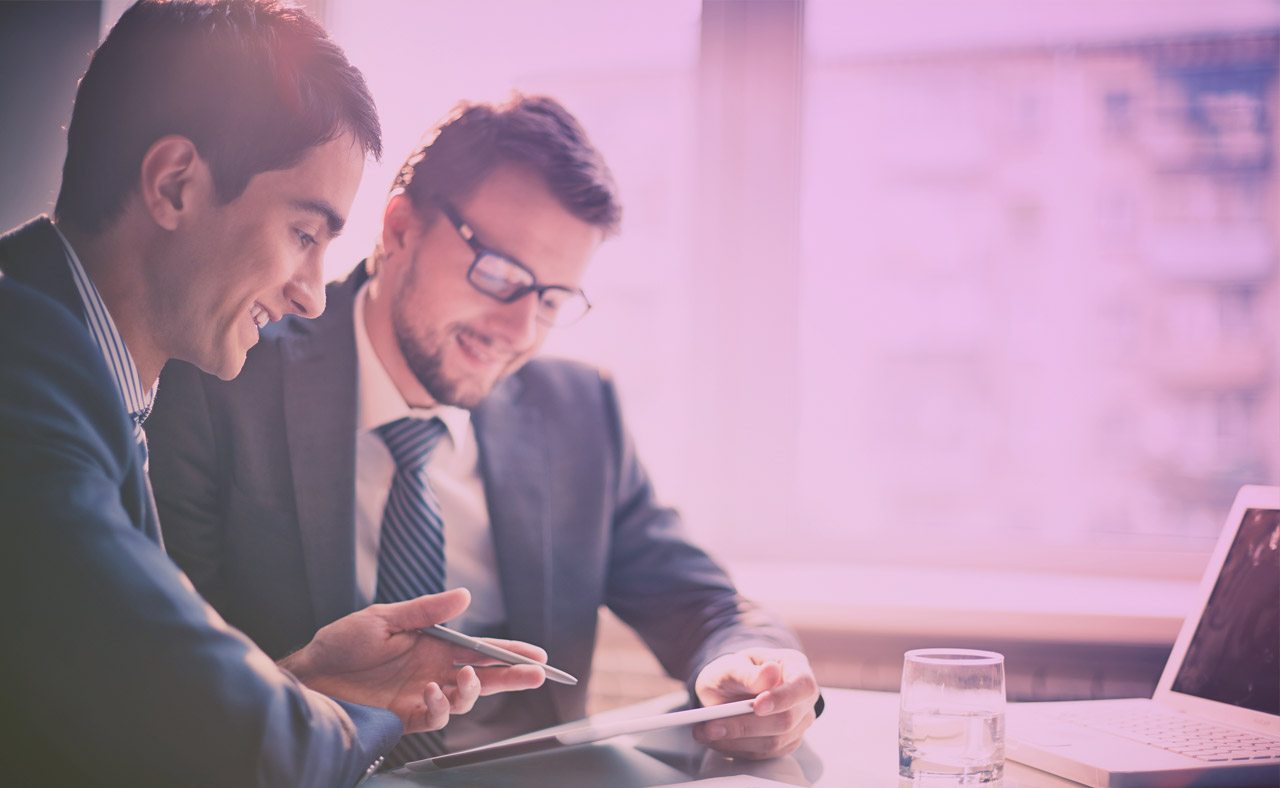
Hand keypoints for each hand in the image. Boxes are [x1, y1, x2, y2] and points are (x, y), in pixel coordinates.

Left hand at [279, 588, 546, 732]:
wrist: (309, 675)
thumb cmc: (342, 643)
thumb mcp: (384, 618)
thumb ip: (426, 611)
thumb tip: (465, 596)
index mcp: (435, 645)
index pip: (481, 649)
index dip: (510, 653)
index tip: (538, 656)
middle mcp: (434, 671)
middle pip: (484, 676)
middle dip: (513, 676)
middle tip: (537, 675)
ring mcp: (422, 695)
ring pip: (465, 699)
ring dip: (474, 689)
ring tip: (468, 676)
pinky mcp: (405, 716)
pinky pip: (435, 716)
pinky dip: (440, 705)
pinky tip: (431, 691)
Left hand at [692, 647, 818, 759]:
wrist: (729, 688)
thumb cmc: (734, 672)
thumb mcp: (731, 664)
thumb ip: (746, 671)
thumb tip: (770, 674)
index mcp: (796, 668)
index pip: (803, 686)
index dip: (783, 698)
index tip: (757, 706)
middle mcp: (803, 699)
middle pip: (787, 720)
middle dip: (746, 725)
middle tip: (711, 726)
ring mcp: (797, 724)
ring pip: (774, 742)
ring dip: (736, 740)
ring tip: (704, 732)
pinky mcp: (784, 744)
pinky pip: (763, 754)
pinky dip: (736, 748)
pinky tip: (716, 739)